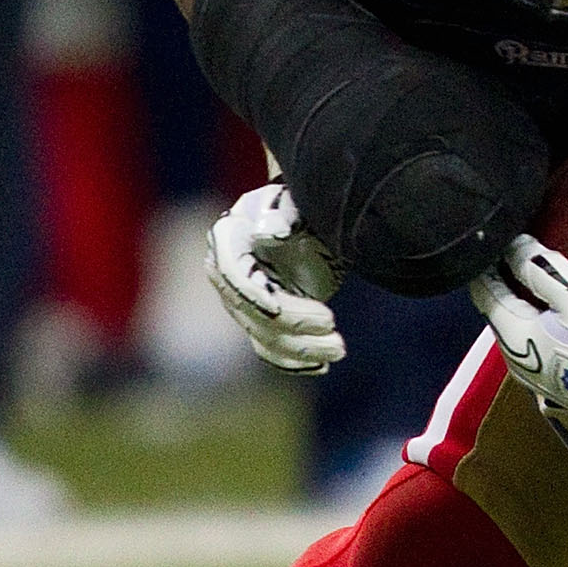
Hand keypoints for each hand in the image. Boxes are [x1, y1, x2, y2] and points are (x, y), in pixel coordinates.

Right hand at [206, 183, 345, 372]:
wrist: (303, 214)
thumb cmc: (297, 202)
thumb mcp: (292, 201)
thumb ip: (283, 214)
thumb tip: (270, 230)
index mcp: (229, 239)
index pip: (234, 274)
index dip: (254, 294)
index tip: (280, 309)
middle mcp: (228, 275)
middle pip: (255, 313)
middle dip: (295, 325)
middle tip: (334, 328)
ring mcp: (245, 302)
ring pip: (266, 337)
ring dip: (302, 350)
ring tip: (339, 349)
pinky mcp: (264, 319)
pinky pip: (272, 348)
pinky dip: (295, 361)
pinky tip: (321, 365)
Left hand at [469, 235, 567, 429]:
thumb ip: (540, 268)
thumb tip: (515, 245)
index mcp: (514, 336)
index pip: (484, 293)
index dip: (485, 265)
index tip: (492, 242)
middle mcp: (514, 358)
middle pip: (497, 312)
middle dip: (499, 281)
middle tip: (507, 252)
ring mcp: (532, 374)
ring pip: (514, 328)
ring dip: (516, 302)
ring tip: (525, 276)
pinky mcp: (550, 381)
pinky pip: (530, 342)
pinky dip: (530, 321)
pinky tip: (546, 311)